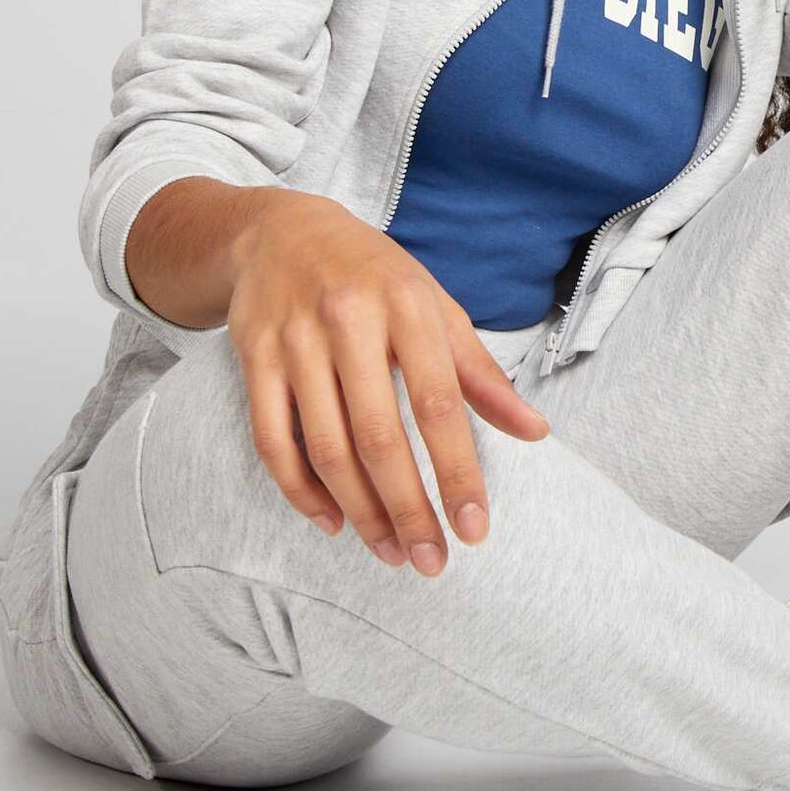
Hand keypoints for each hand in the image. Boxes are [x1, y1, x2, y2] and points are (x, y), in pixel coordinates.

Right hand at [225, 192, 551, 574]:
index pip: (439, 405)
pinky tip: (333, 521)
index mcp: (408, 307)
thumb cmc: (375, 276)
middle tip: (430, 560)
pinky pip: (273, 440)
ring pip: (325, 447)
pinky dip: (301, 491)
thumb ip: (482, 374)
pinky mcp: (254, 358)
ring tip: (390, 551)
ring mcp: (296, 341)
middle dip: (408, 509)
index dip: (458, 472)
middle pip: (379, 437)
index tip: (475, 527)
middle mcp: (349, 321)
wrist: (282, 231)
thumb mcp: (437, 306)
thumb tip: (535, 431)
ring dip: (360, 511)